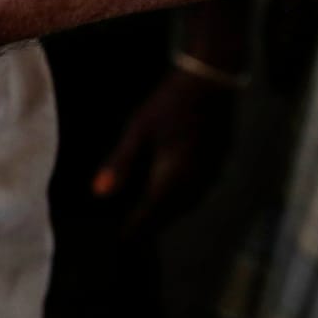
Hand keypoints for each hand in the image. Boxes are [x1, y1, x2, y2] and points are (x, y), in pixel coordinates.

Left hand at [91, 68, 238, 235]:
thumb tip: (99, 194)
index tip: (119, 239)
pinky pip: (199, 192)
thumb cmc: (171, 101)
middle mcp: (195, 181)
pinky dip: (182, 200)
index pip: (150, 215)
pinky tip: (172, 195)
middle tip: (132, 233)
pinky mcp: (219, 163)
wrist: (212, 77)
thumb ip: (120, 164)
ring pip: (187, 206)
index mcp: (173, 177)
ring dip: (168, 214)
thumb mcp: (139, 129)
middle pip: (169, 215)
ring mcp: (211, 174)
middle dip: (150, 224)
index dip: (134, 228)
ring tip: (149, 219)